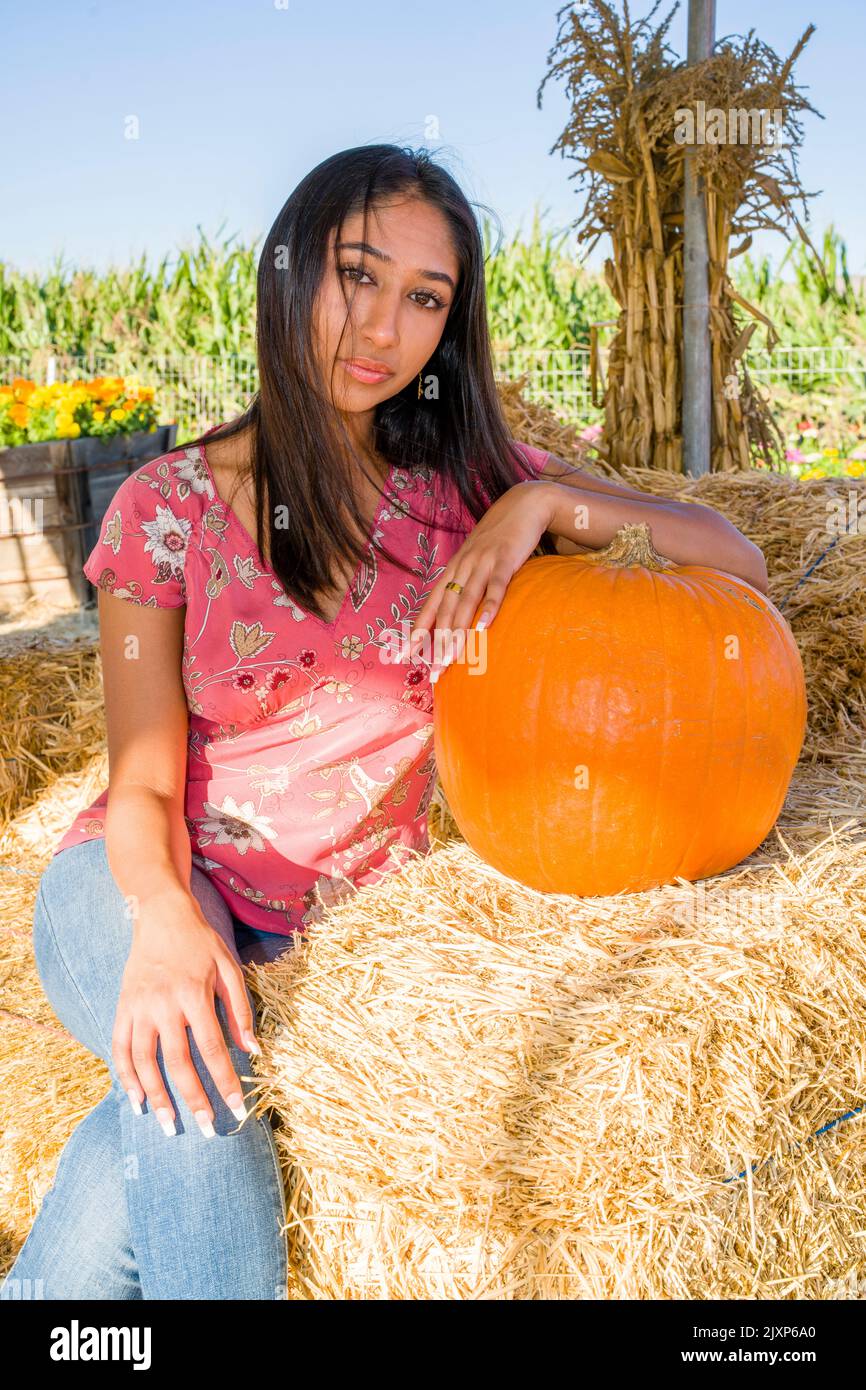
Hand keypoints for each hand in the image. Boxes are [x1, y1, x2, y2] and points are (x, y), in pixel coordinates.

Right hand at [112, 888, 259, 1137]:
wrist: (161, 915)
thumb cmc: (201, 943)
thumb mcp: (229, 967)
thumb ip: (240, 1009)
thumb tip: (253, 1050)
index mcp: (195, 995)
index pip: (213, 1049)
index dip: (225, 1082)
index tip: (236, 1110)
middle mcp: (164, 1004)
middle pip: (178, 1063)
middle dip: (193, 1100)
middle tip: (205, 1130)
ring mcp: (139, 1007)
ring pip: (144, 1062)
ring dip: (156, 1097)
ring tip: (169, 1125)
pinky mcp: (122, 1007)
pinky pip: (120, 1048)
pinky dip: (126, 1077)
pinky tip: (136, 1101)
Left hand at [408, 481, 552, 680]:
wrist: (523, 504)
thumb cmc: (498, 537)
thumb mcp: (476, 559)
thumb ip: (467, 583)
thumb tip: (461, 614)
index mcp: (452, 570)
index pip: (429, 606)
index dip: (416, 632)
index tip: (403, 656)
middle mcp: (462, 568)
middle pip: (444, 611)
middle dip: (436, 643)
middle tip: (433, 672)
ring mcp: (482, 564)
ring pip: (464, 603)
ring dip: (456, 633)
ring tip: (450, 659)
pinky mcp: (505, 560)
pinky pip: (495, 588)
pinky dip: (489, 608)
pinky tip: (483, 628)